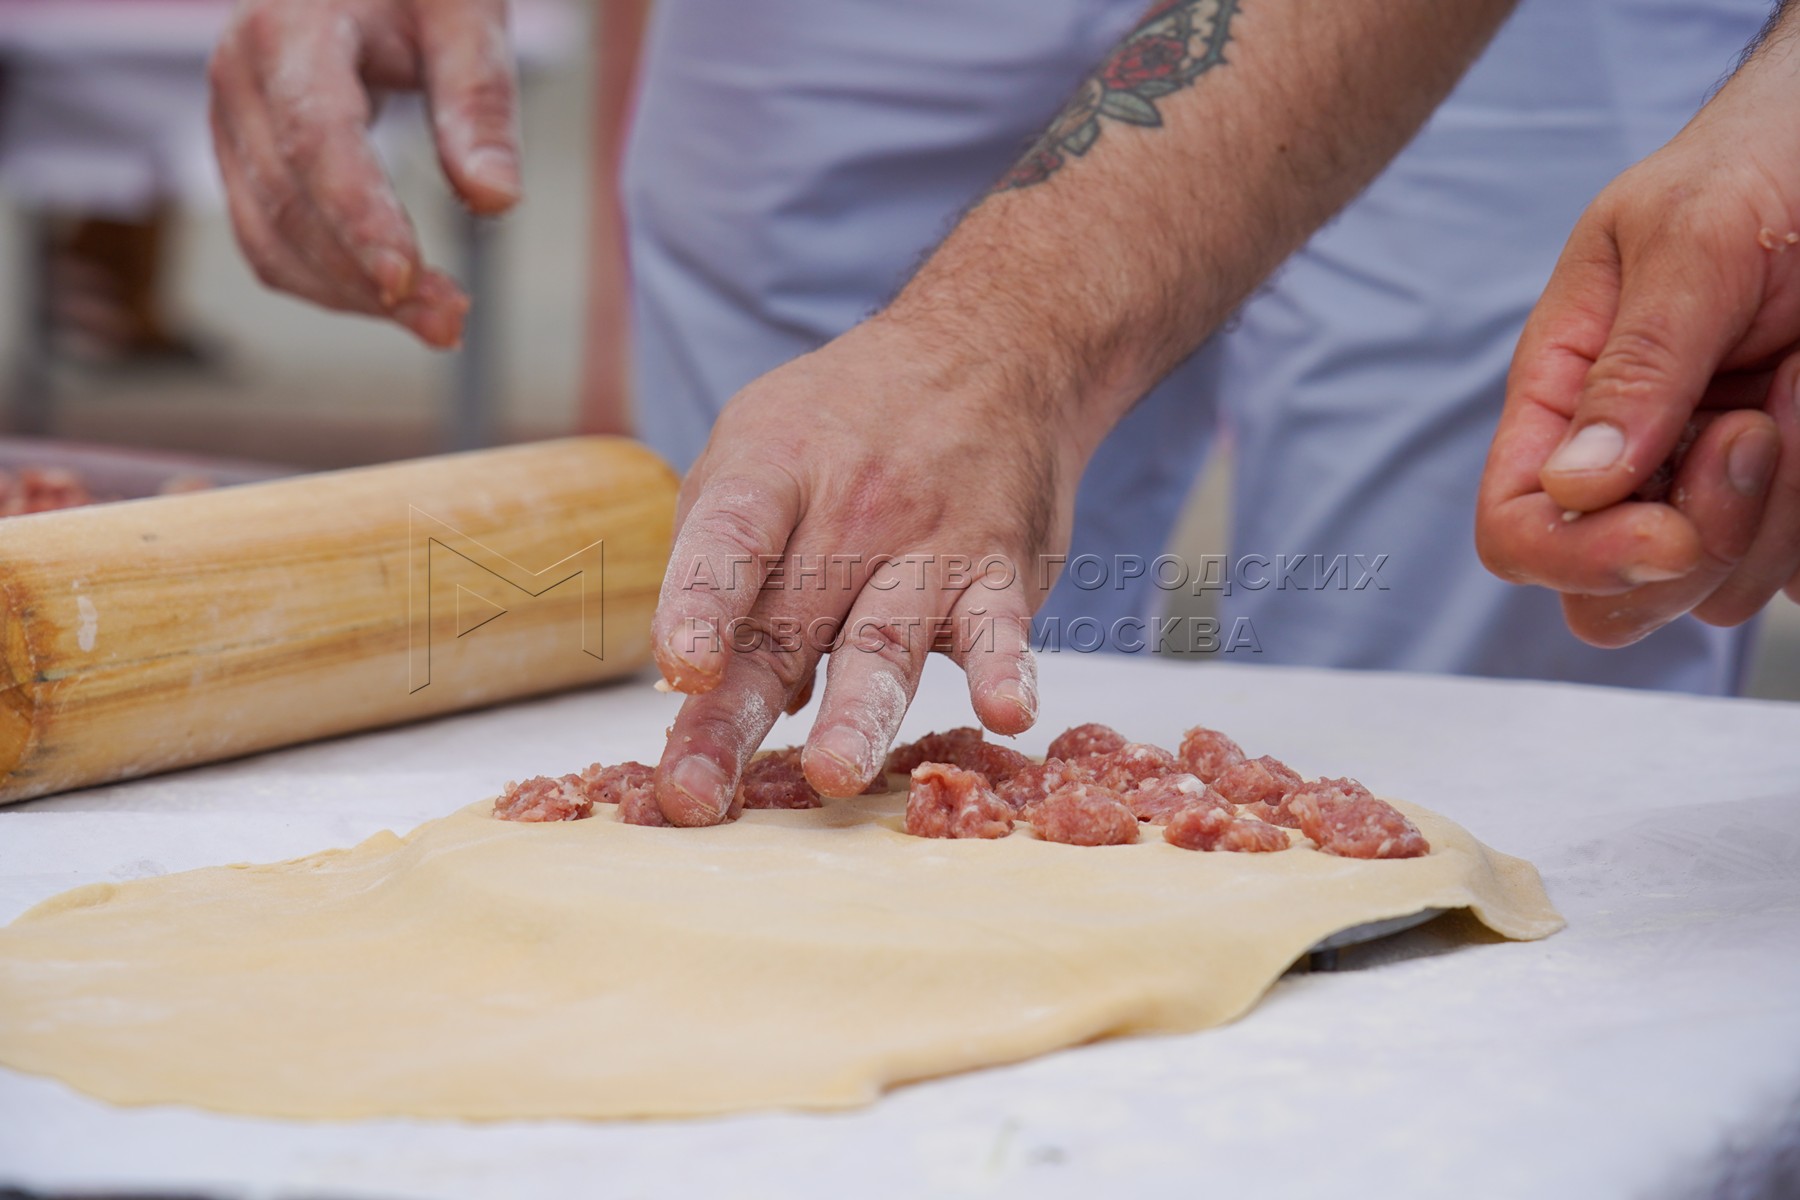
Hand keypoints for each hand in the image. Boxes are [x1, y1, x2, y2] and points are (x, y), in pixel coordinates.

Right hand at [208, 0, 521, 346]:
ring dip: (350, 296)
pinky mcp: (240, 159)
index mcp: (288, 30)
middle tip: (454, 321)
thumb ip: (479, 105)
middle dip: (367, 276)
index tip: (407, 280)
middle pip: (290, 202)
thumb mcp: (467, 19)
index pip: (316, 139)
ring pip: (270, 239)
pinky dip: (330, 284)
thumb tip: (495, 201)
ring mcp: (229, 122)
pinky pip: (270, 242)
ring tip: (441, 321)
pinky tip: (399, 301)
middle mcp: (238, 76)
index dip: (358, 216)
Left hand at [647, 318, 1080, 824]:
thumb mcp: (756, 451)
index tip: (682, 671)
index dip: (699, 604)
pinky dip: (1006, 669)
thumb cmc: (847, 425)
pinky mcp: (1000, 573)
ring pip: (886, 641)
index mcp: (774, 474)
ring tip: (832, 773)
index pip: (729, 539)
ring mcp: (930, 543)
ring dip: (857, 713)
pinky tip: (1005, 711)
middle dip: (734, 719)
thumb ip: (725, 565)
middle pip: (786, 625)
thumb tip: (712, 694)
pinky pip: (1000, 628)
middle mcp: (850, 509)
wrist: (992, 354)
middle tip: (697, 796)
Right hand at [1477, 59, 1799, 646]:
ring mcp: (1705, 491)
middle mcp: (1624, 462)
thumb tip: (1576, 484)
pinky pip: (1794, 574)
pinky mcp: (1783, 506)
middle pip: (1609, 600)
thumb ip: (1634, 363)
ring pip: (1718, 594)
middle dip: (1694, 545)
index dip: (1576, 556)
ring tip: (1796, 385)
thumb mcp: (1691, 240)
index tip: (1667, 532)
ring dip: (1781, 509)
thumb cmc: (1760, 167)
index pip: (1515, 531)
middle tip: (1749, 435)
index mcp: (1562, 397)